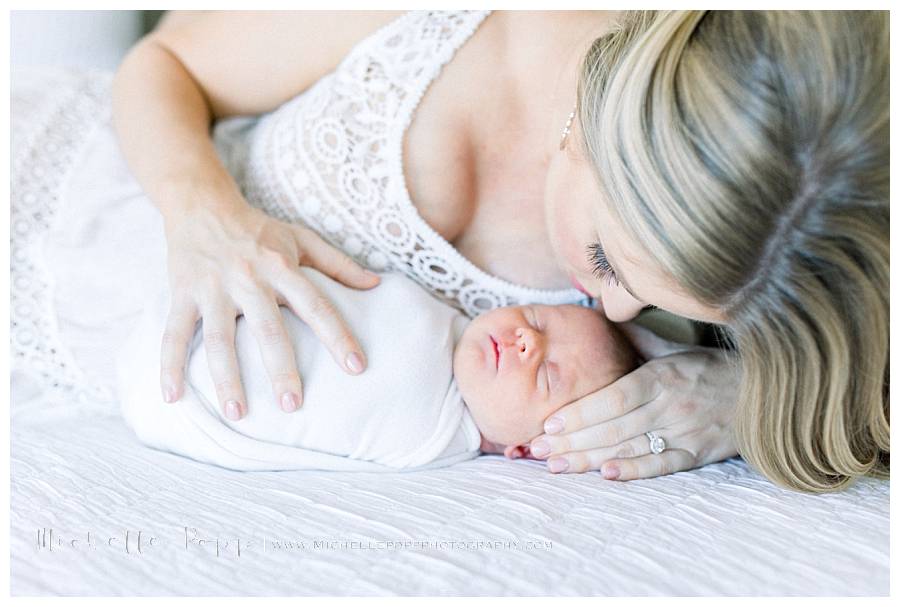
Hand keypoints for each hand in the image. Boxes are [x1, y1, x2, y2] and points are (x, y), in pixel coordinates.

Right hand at [159, 202, 380, 419]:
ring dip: (226, 379)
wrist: (201, 204)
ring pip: (218, 339)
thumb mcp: (302, 238)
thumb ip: (339, 264)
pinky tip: (173, 397)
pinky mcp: (182, 293)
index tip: (357, 367)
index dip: (338, 336)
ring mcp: (212, 288)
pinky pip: (174, 333)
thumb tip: (376, 285)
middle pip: (267, 329)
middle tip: (292, 405)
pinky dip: (169, 365)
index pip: (316, 305)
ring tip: (237, 414)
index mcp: (282, 267)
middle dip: (280, 369)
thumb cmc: (258, 229)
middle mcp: (248, 278)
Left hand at [529, 322, 739, 479]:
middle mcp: (670, 405)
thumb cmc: (709, 369)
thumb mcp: (673, 348)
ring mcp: (684, 431)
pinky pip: (663, 465)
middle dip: (571, 440)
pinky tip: (607, 474)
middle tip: (537, 449)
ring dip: (590, 459)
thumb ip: (635, 338)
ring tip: (556, 466)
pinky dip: (635, 470)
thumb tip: (598, 313)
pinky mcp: (697, 454)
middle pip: (613, 426)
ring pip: (630, 448)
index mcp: (660, 376)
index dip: (580, 412)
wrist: (764, 392)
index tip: (549, 422)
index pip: (612, 397)